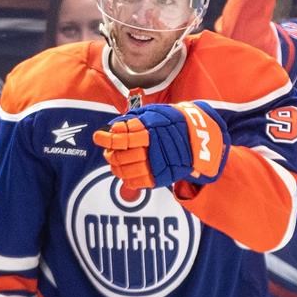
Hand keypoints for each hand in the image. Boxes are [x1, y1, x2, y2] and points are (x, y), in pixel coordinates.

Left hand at [92, 102, 229, 188]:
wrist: (197, 138)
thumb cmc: (171, 123)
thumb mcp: (154, 113)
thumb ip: (134, 121)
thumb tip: (112, 128)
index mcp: (151, 130)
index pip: (123, 138)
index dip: (108, 139)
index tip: (98, 137)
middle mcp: (154, 148)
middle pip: (122, 156)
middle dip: (110, 154)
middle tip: (107, 151)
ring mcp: (158, 164)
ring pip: (127, 171)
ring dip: (116, 167)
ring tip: (114, 162)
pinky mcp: (161, 177)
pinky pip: (137, 182)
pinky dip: (127, 179)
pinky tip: (124, 173)